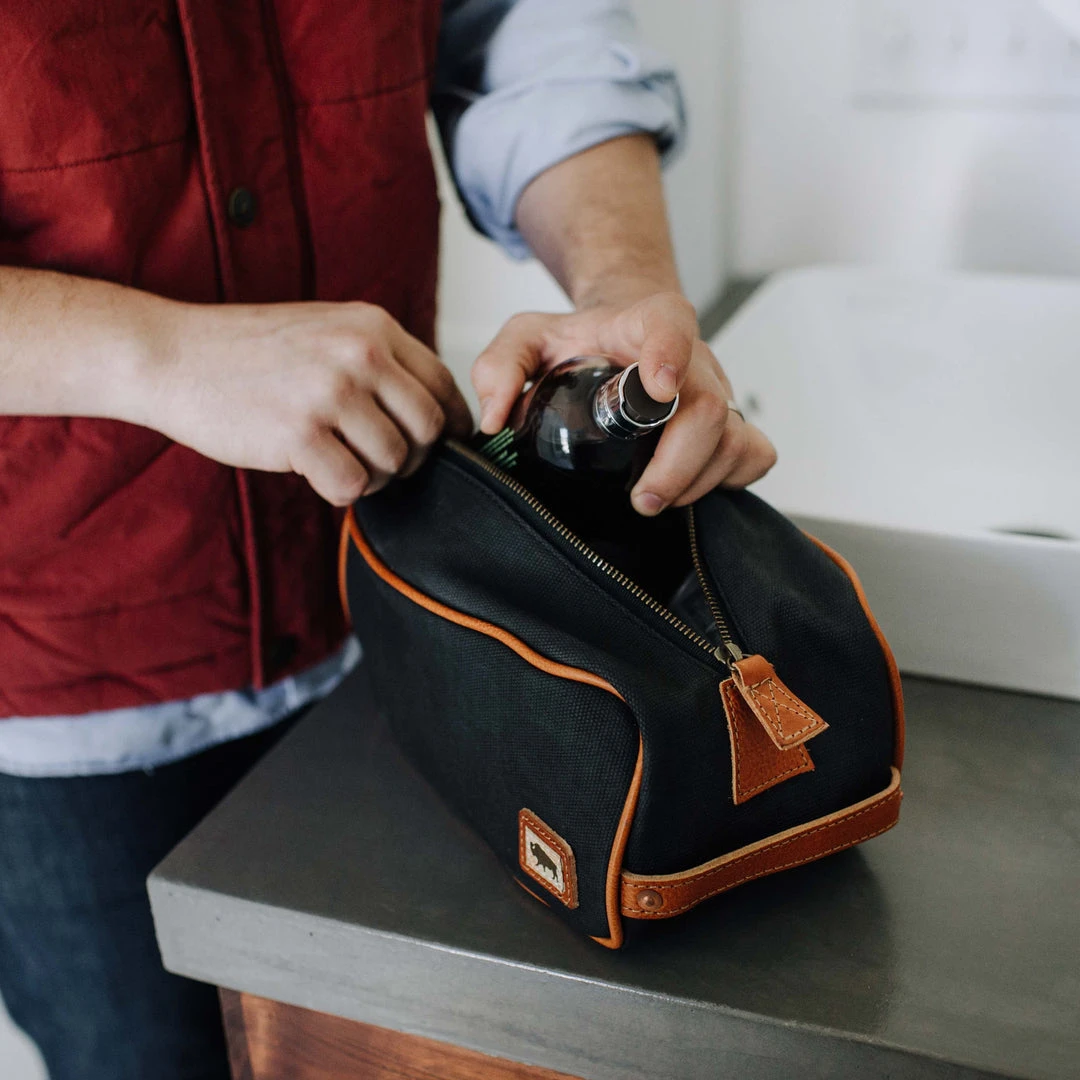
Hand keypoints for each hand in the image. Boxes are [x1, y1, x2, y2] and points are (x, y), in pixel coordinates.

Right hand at [141, 301, 472, 505]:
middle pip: (430, 428)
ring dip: (374, 476)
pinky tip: (315, 474)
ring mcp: (331, 393)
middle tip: (380, 461)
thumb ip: (380, 361)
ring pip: (396, 461)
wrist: (170, 354)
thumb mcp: (326, 330)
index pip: (445, 384)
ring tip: (339, 462)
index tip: (435, 446)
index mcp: (373, 326)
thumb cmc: (249, 350)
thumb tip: (438, 415)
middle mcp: (360, 354)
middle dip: (414, 456)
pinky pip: (354, 485)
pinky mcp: (301, 435)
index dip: (449, 425)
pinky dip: (341, 490)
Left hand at [471, 291, 775, 514]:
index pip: (670, 324)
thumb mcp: (527, 337)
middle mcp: (692, 358)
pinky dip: (729, 481)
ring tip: (654, 500)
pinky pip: (753, 455)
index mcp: (645, 323)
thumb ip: (500, 365)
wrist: (621, 337)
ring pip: (733, 438)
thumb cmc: (579, 340)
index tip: (656, 389)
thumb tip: (496, 418)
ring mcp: (717, 392)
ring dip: (697, 482)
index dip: (670, 354)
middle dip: (679, 462)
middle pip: (708, 407)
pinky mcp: (730, 423)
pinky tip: (688, 490)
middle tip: (642, 499)